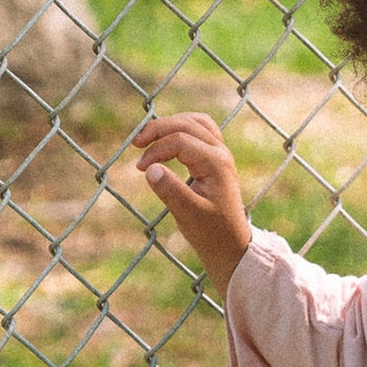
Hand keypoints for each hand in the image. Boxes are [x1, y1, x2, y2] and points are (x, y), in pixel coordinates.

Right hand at [132, 113, 252, 291]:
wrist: (230, 245)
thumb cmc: (210, 233)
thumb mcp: (188, 216)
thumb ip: (171, 191)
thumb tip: (150, 169)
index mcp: (216, 165)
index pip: (180, 141)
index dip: (156, 151)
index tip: (140, 168)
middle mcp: (221, 153)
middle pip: (186, 124)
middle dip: (158, 130)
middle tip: (136, 144)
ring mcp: (221, 153)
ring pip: (194, 121)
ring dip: (169, 124)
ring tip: (148, 138)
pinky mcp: (217, 157)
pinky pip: (200, 129)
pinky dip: (181, 128)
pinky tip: (166, 139)